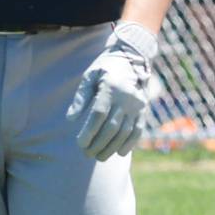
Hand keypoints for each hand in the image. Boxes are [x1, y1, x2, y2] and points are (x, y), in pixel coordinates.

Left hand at [67, 22, 157, 159]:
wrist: (132, 58)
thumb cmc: (105, 68)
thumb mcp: (89, 76)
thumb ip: (81, 97)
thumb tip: (71, 119)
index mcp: (111, 88)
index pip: (98, 115)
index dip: (89, 131)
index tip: (80, 143)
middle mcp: (126, 98)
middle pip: (112, 127)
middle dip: (98, 143)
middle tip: (86, 154)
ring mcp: (137, 105)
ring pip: (125, 132)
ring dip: (111, 147)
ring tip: (99, 156)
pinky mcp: (144, 110)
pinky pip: (138, 130)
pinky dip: (129, 143)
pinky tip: (119, 153)